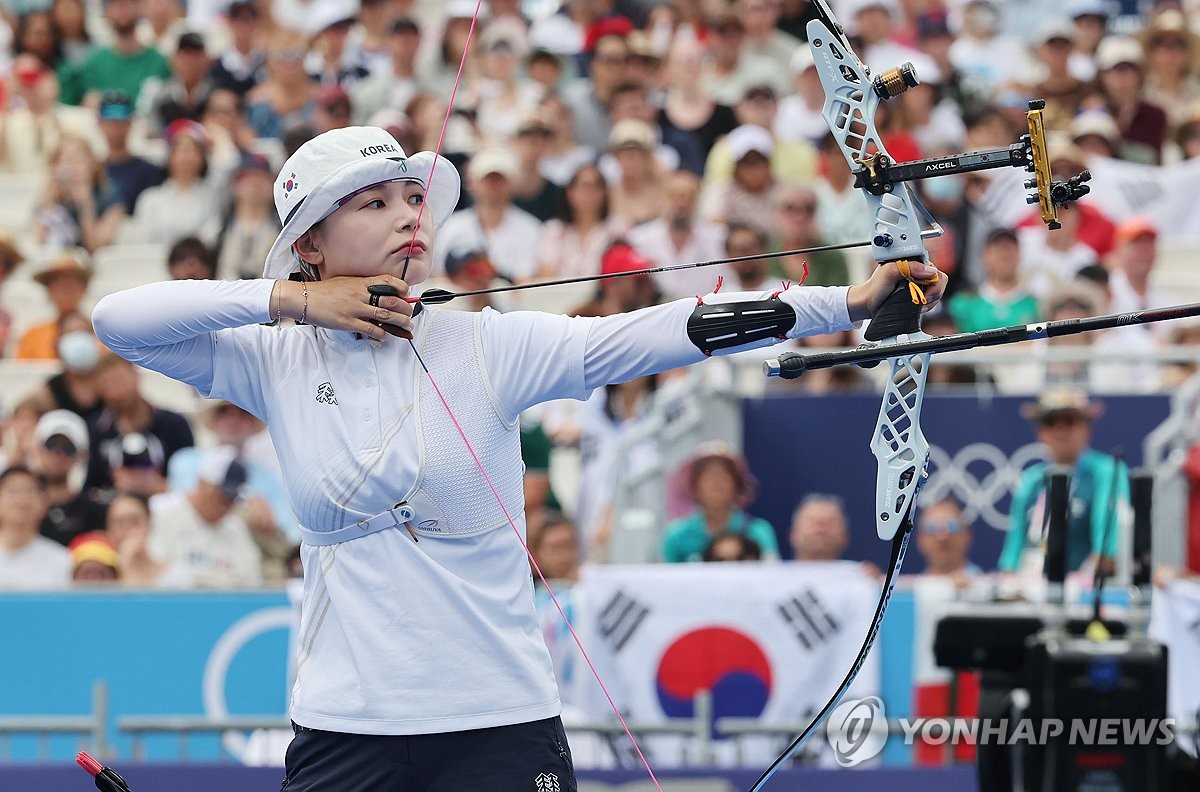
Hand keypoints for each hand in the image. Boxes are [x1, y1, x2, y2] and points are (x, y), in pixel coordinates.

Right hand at [276, 275, 414, 341]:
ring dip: (399, 322)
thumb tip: (378, 294)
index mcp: (360, 282)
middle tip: (410, 315)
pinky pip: (371, 329)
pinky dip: (382, 334)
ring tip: (406, 326)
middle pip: (391, 301)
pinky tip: (385, 336)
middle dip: (406, 309)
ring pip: (385, 316)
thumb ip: (362, 287)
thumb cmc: (324, 291)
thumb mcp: (346, 282)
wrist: (305, 298)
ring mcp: (355, 309)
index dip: (401, 288)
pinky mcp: (348, 322)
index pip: (388, 281)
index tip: (406, 294)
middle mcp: (360, 294)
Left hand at [846, 260, 946, 321]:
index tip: (925, 291)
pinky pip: (932, 300)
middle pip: (939, 280)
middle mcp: (918, 272)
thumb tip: (930, 271)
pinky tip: (917, 307)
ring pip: (937, 292)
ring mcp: (919, 284)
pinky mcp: (918, 295)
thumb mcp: (890, 272)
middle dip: (934, 293)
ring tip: (916, 304)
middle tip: (921, 299)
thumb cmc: (875, 287)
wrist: (868, 303)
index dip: (933, 281)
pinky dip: (927, 305)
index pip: (934, 269)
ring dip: (929, 301)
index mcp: (912, 262)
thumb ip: (909, 267)